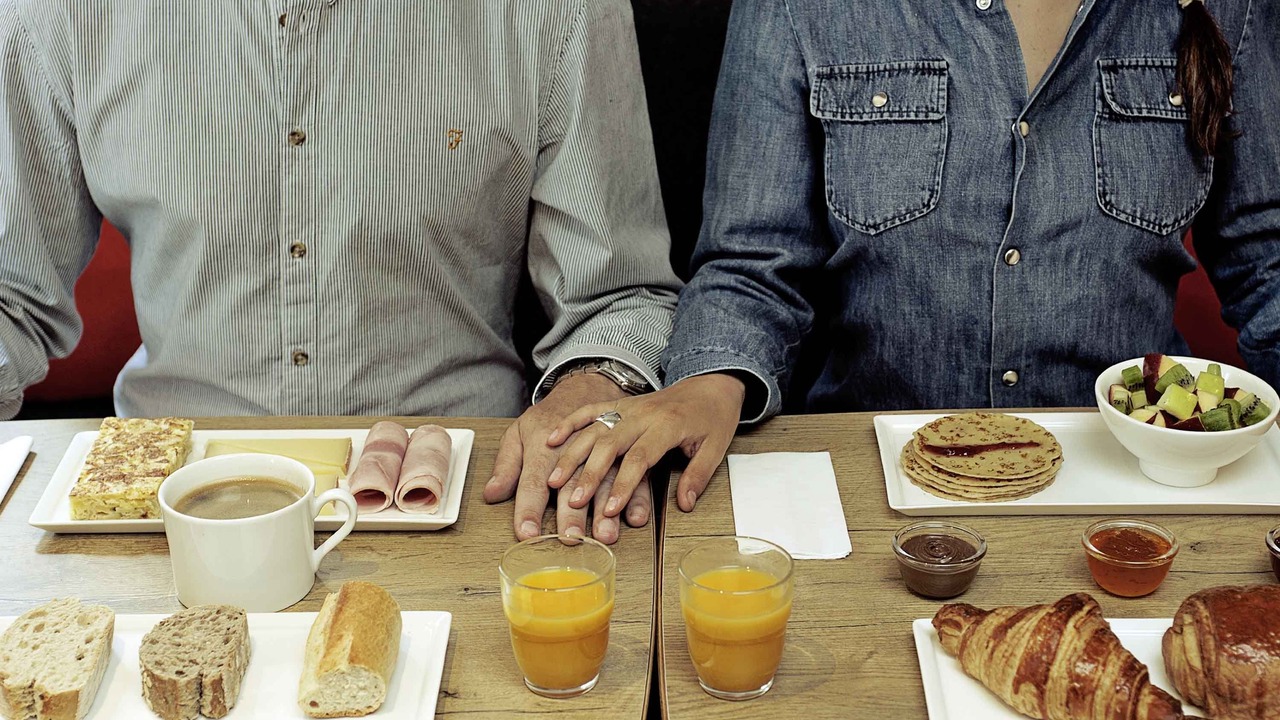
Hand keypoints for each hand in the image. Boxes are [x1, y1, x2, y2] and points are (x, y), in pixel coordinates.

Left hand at [484, 372, 654, 542]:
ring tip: (605, 534)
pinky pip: (635, 473)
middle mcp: (573, 446)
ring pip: (605, 480)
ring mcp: (602, 446)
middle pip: (572, 483)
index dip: (528, 508)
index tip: (526, 532)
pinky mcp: (626, 448)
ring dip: (606, 510)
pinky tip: (635, 517)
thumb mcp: (518, 432)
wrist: (586, 384)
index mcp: (542, 444)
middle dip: (571, 513)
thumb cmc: (549, 415)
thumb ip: (506, 465)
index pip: (532, 481)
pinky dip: (636, 496)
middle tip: (570, 539)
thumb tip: (491, 494)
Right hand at [545, 373, 744, 515]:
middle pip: (609, 444)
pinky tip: (551, 440)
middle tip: (574, 501)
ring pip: (593, 429)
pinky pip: (590, 410)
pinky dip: (569, 423)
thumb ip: (698, 476)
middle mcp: (643, 414)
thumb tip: (685, 504)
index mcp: (668, 425)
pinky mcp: (620, 403)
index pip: (640, 458)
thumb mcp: (716, 447)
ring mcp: (628, 407)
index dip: (624, 486)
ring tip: (555, 480)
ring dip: (572, 454)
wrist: (712, 383)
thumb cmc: (714, 417)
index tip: (610, 510)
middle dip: (589, 474)